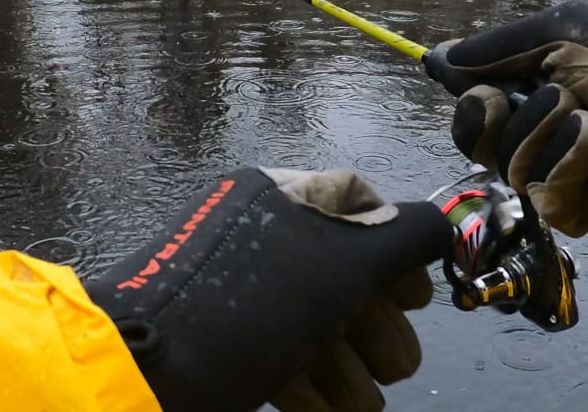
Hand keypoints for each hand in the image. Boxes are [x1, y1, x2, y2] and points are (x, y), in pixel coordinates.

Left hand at [84, 167, 454, 411]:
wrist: (144, 372)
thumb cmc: (249, 305)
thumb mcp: (345, 262)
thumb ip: (406, 238)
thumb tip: (443, 226)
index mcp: (280, 196)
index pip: (357, 203)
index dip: (396, 248)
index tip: (417, 296)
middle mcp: (257, 234)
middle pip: (341, 273)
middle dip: (378, 327)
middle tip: (398, 366)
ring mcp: (236, 292)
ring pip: (314, 323)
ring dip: (350, 368)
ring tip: (365, 404)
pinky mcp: (220, 343)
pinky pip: (279, 355)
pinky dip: (311, 386)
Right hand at [438, 0, 587, 235]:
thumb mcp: (569, 33)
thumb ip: (500, 49)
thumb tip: (440, 56)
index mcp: (539, 86)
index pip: (477, 112)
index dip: (473, 111)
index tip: (487, 97)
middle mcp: (547, 132)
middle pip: (486, 149)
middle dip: (514, 124)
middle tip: (553, 101)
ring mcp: (571, 173)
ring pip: (516, 175)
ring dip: (551, 141)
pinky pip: (552, 204)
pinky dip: (570, 171)